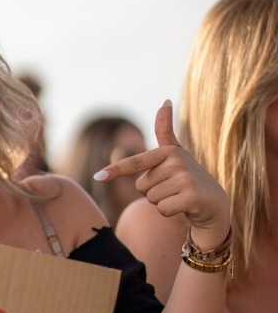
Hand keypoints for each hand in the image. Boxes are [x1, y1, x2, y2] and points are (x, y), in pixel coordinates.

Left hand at [94, 100, 230, 246]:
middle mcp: (177, 161)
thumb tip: (165, 100)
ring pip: (151, 199)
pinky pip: (162, 209)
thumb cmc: (188, 177)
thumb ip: (165, 130)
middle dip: (153, 192)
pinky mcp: (191, 196)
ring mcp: (185, 178)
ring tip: (179, 196)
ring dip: (162, 202)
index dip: (115, 170)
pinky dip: (170, 212)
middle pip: (141, 187)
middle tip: (173, 189)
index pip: (135, 163)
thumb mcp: (175, 153)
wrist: (214, 202)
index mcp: (168, 151)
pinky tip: (184, 206)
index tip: (98, 176)